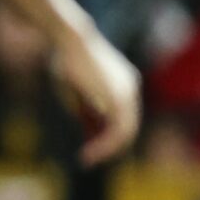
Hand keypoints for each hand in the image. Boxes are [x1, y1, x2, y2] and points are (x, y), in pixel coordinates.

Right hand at [51, 21, 142, 165]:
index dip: (107, 133)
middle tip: (90, 158)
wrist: (71, 40)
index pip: (122, 115)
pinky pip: (117, 131)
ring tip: (88, 160)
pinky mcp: (120, 100)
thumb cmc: (68, 58)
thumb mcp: (78, 88)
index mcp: (124, 82)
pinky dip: (104, 145)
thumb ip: (87, 109)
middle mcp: (130, 88)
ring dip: (106, 149)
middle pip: (126, 125)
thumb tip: (90, 131)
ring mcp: (128, 93)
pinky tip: (90, 152)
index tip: (90, 145)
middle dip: (109, 146)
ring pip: (125, 132)